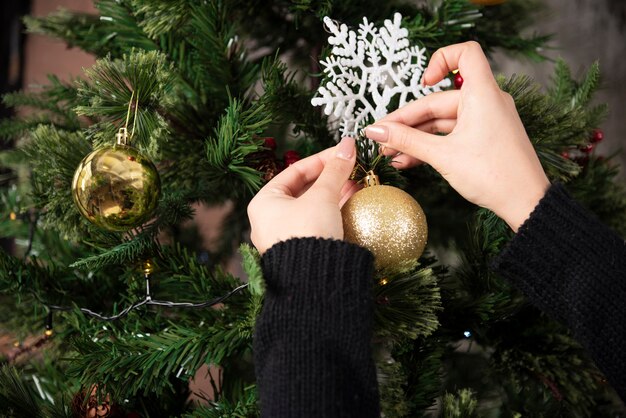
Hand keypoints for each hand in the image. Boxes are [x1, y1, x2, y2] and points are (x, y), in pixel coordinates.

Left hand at [247, 137, 357, 253]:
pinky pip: (317, 222)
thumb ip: (335, 169)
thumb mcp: (323, 196)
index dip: (322, 158)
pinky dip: (333, 211)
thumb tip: (347, 145)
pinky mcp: (301, 250)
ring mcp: (285, 236)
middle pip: (304, 188)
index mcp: (264, 202)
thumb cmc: (307, 233)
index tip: (343, 151)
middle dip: (330, 177)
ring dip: (335, 193)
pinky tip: (351, 202)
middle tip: (352, 167)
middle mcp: (270, 219)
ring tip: (356, 182)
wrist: (314, 282)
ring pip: (312, 206)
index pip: (295, 171)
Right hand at [364, 41, 549, 231]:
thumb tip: (376, 131)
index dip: (440, 60)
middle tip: (382, 138)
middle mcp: (486, 102)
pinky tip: (407, 160)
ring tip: (390, 154)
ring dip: (415, 137)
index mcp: (482, 94)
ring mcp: (485, 121)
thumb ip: (407, 140)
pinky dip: (430, 144)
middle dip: (408, 121)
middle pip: (439, 100)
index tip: (423, 82)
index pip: (465, 54)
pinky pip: (451, 134)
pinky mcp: (484, 138)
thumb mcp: (443, 156)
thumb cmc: (494, 175)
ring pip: (441, 121)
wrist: (526, 203)